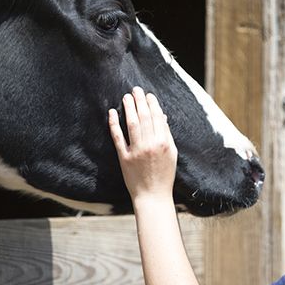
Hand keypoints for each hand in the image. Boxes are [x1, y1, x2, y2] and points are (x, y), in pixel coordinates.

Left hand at [108, 87, 177, 202]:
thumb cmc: (164, 175)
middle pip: (144, 117)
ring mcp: (136, 151)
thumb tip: (162, 117)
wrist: (153, 195)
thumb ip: (166, 135)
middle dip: (140, 101)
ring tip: (126, 97)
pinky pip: (118, 138)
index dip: (152, 104)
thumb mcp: (171, 153)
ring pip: (132, 124)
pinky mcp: (124, 158)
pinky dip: (114, 124)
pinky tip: (112, 113)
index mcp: (164, 143)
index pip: (157, 118)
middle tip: (135, 89)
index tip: (148, 95)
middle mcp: (150, 145)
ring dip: (129, 108)